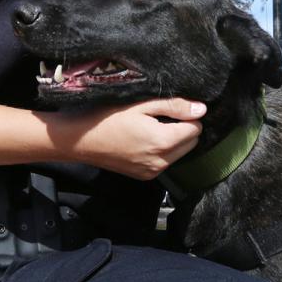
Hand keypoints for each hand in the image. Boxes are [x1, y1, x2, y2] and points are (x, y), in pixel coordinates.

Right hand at [49, 98, 204, 178]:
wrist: (79, 140)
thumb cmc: (107, 117)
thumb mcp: (141, 105)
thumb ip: (174, 106)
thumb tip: (202, 110)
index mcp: (163, 141)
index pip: (196, 128)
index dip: (188, 115)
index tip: (172, 107)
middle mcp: (162, 161)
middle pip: (191, 143)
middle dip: (183, 129)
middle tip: (161, 116)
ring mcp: (153, 172)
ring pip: (179, 154)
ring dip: (174, 140)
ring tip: (151, 127)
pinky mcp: (145, 176)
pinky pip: (165, 162)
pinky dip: (162, 151)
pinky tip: (144, 140)